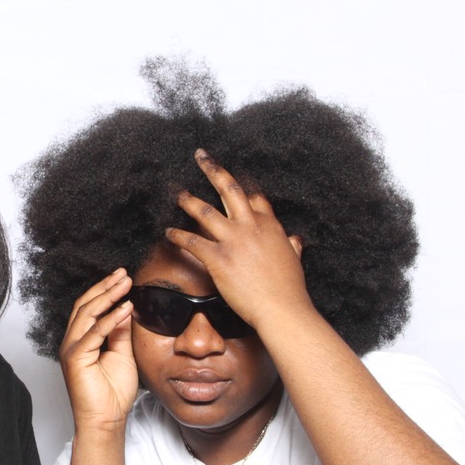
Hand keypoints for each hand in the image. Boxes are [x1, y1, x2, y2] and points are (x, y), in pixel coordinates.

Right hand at [58, 269, 138, 431]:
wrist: (106, 420)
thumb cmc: (113, 392)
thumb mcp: (122, 354)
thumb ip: (121, 332)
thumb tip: (125, 307)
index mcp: (82, 339)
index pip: (90, 307)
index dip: (106, 290)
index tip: (124, 278)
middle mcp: (72, 341)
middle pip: (86, 305)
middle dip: (106, 287)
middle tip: (124, 273)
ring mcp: (71, 348)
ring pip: (87, 313)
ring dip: (107, 296)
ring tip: (125, 283)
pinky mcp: (75, 358)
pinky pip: (94, 333)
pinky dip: (110, 319)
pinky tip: (125, 308)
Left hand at [166, 151, 312, 334]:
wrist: (281, 308)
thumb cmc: (289, 288)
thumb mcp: (294, 259)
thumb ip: (292, 245)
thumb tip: (296, 239)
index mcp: (270, 225)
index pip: (253, 196)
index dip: (241, 184)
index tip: (230, 176)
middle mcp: (250, 226)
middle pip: (229, 189)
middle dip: (212, 169)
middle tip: (200, 156)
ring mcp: (233, 240)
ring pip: (205, 211)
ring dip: (188, 200)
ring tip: (178, 193)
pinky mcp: (218, 258)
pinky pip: (192, 241)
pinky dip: (178, 236)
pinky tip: (168, 232)